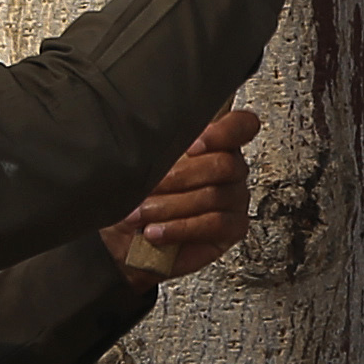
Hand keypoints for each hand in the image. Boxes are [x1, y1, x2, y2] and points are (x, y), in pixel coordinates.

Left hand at [102, 106, 261, 285]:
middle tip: (148, 187)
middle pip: (224, 164)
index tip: (192, 146)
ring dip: (170, 206)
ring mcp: (234, 199)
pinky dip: (181, 228)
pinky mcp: (232, 229)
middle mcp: (230, 169)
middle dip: (179, 177)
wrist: (123, 237)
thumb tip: (160, 139)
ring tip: (140, 214)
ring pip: (214, 196)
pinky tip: (157, 231)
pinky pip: (215, 225)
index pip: (239, 126)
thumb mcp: (140, 164)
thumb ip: (160, 147)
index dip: (223, 132)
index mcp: (214, 143)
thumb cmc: (134, 196)